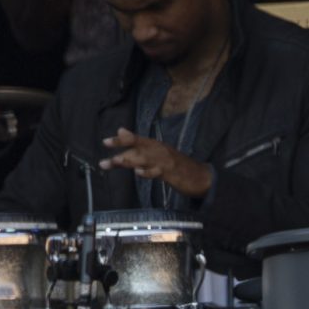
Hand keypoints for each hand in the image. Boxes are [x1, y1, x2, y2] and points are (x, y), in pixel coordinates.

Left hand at [99, 128, 213, 197]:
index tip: (105, 142)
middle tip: (104, 155)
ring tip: (116, 161)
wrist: (203, 177)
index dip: (121, 140)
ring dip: (130, 160)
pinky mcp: (172, 174)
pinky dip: (149, 172)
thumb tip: (121, 131)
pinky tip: (139, 173)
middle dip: (121, 149)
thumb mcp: (159, 154)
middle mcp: (160, 151)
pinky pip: (158, 172)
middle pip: (138, 148)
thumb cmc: (179, 166)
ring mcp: (166, 162)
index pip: (136, 140)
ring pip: (145, 159)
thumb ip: (140, 146)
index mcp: (157, 146)